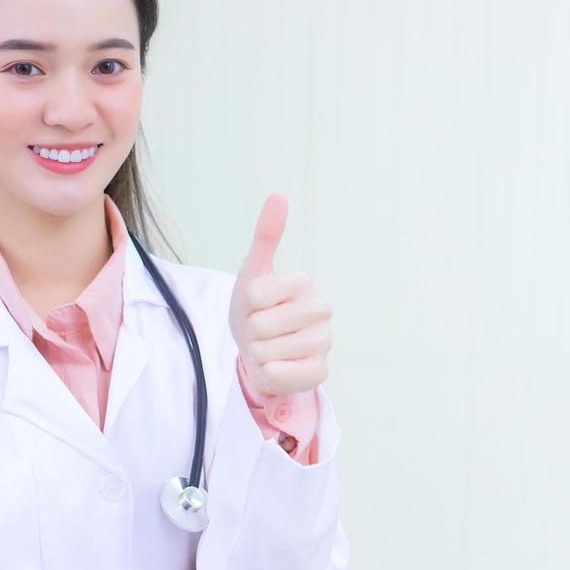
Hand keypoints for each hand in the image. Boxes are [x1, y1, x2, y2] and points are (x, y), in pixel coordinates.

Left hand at [228, 193, 333, 398]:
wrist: (261, 350)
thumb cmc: (256, 309)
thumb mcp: (253, 272)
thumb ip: (266, 235)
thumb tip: (278, 195)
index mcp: (304, 283)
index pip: (254, 295)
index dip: (245, 304)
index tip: (256, 306)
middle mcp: (321, 310)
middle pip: (259, 325)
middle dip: (250, 331)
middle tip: (261, 330)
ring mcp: (324, 342)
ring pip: (266, 351)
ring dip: (258, 353)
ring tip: (269, 347)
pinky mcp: (320, 372)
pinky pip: (277, 374)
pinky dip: (268, 373)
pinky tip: (278, 366)